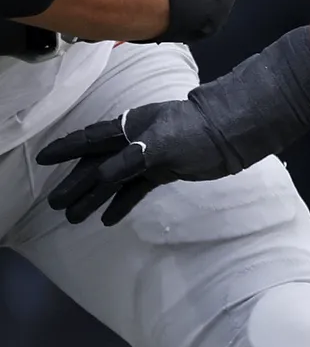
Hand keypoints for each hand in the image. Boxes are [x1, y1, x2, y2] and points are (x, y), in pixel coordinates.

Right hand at [38, 98, 237, 224]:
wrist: (230, 134)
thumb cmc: (195, 131)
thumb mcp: (161, 143)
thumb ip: (131, 159)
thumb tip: (102, 176)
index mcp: (130, 127)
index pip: (90, 139)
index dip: (66, 149)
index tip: (43, 159)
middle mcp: (134, 142)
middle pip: (98, 165)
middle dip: (76, 184)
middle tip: (56, 204)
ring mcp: (148, 158)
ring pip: (114, 180)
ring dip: (95, 198)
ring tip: (74, 218)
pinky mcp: (163, 172)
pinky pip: (136, 189)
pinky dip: (122, 203)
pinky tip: (108, 219)